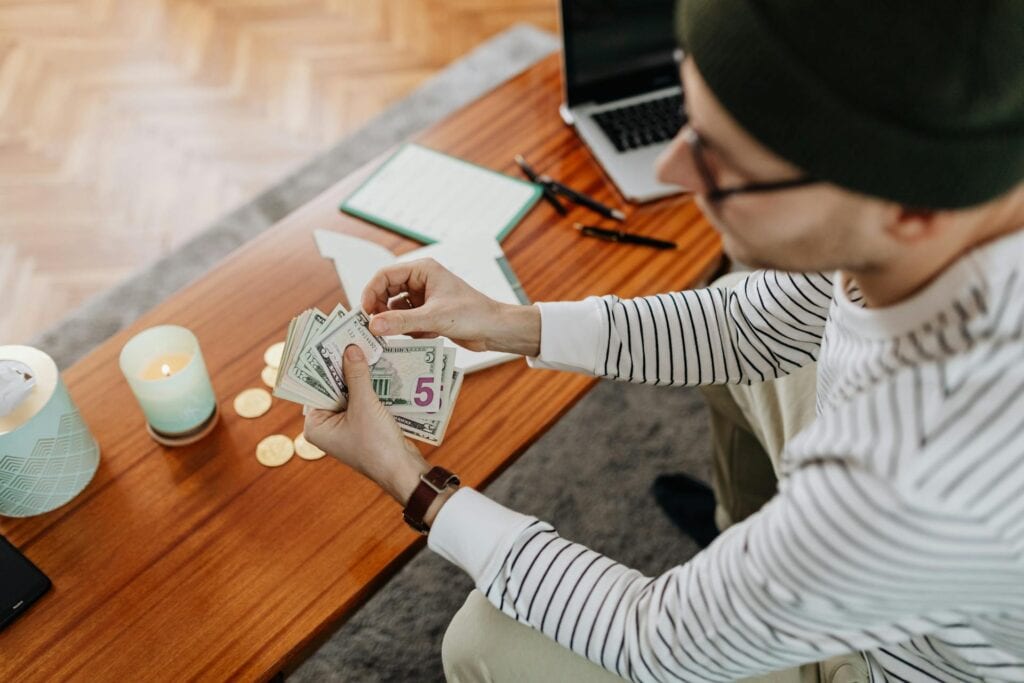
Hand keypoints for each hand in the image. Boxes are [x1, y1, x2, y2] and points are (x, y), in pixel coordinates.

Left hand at [303, 345, 427, 505]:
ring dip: (357, 374)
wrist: (403, 471)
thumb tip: (350, 348)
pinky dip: (368, 385)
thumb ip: (357, 375)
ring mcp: (344, 426)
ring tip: (363, 347)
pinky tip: (376, 366)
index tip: (328, 340)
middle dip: (342, 366)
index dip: (322, 364)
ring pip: (348, 392)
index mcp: (315, 426)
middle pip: (331, 387)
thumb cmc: (377, 445)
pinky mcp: (362, 425)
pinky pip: (361, 399)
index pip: (314, 387)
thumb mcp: (365, 406)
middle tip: (348, 338)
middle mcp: (326, 426)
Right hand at [360, 258, 540, 356]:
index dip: (370, 292)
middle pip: (386, 292)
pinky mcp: (428, 314)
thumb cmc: (473, 314)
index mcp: (422, 270)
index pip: (385, 275)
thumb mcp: (434, 318)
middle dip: (381, 310)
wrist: (495, 330)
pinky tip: (422, 337)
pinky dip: (408, 331)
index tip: (364, 313)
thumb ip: (401, 322)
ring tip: (396, 336)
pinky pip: (406, 321)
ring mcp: (424, 298)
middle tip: (373, 328)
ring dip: (395, 323)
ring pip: (396, 309)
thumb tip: (372, 325)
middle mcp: (421, 281)